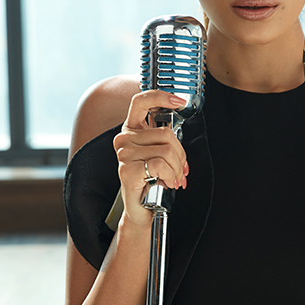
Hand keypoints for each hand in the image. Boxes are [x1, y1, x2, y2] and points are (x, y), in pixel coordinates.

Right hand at [112, 90, 189, 225]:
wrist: (141, 208)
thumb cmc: (151, 180)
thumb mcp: (159, 153)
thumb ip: (166, 138)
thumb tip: (180, 127)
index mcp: (132, 129)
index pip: (141, 101)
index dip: (161, 96)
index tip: (179, 101)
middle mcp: (124, 138)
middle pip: (166, 133)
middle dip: (180, 155)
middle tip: (179, 169)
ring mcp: (124, 154)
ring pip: (167, 150)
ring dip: (177, 168)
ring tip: (173, 178)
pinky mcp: (127, 169)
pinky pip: (160, 164)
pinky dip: (170, 175)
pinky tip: (167, 182)